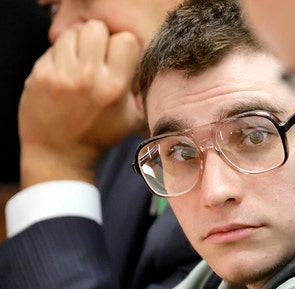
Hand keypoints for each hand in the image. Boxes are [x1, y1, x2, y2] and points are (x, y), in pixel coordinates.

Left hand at [18, 20, 143, 186]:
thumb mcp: (133, 119)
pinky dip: (60, 56)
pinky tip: (64, 73)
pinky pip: (53, 49)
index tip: (119, 59)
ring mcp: (60, 75)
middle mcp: (88, 78)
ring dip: (78, 45)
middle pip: (96, 28)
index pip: (125, 39)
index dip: (123, 46)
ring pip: (72, 34)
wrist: (59, 153)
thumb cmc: (99, 136)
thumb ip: (144, 92)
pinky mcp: (39, 75)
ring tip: (80, 63)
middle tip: (97, 56)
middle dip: (99, 39)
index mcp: (115, 87)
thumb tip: (155, 70)